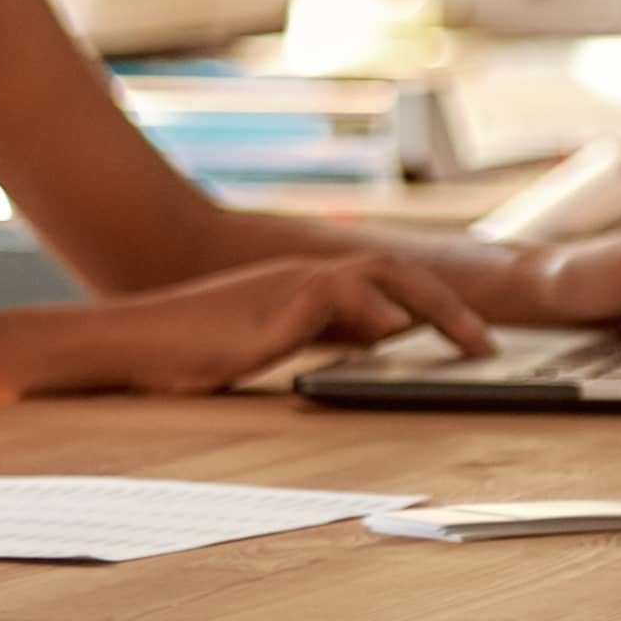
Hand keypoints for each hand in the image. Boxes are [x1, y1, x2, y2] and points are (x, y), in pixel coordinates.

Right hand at [74, 249, 492, 395]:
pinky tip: (401, 335)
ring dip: (432, 307)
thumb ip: (314, 338)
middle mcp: (305, 276)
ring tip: (470, 341)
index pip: (383, 282)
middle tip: (485, 343)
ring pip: (382, 278)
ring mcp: (293, 287)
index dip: (429, 304)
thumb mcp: (266, 344)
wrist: (135, 340)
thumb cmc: (189, 349)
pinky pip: (345, 298)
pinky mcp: (280, 306)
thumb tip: (368, 343)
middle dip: (448, 305)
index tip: (465, 335)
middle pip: (396, 271)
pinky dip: (379, 311)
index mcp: (303, 286)